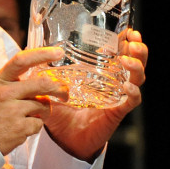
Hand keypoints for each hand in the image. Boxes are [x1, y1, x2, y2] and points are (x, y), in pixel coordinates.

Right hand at [0, 47, 68, 154]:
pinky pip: (38, 124)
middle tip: (63, 93)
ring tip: (27, 116)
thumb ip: (10, 81)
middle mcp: (6, 93)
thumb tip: (34, 74)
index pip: (21, 61)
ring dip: (42, 112)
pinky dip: (34, 126)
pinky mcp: (20, 128)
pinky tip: (20, 127)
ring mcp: (13, 111)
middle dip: (59, 89)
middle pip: (42, 84)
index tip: (58, 52)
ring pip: (43, 106)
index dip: (42, 54)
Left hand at [42, 29, 147, 160]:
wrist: (63, 137)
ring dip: (136, 67)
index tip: (127, 30)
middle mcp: (113, 82)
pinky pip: (131, 102)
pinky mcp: (116, 112)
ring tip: (128, 60)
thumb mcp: (52, 85)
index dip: (125, 40)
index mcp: (100, 72)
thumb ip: (45, 71)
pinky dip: (132, 93)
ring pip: (137, 79)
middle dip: (138, 50)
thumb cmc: (60, 110)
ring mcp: (118, 97)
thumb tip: (32, 51)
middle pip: (135, 62)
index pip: (119, 52)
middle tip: (132, 41)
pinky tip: (128, 87)